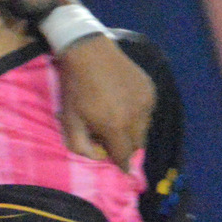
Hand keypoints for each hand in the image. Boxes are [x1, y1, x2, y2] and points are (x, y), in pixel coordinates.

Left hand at [55, 33, 154, 168]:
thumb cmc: (75, 88)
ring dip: (133, 131)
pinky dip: (138, 114)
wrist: (89, 53)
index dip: (122, 164)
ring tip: (116, 120)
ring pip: (144, 128)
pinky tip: (123, 104)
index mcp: (115, 126)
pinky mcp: (150, 89)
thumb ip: (81, 145)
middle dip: (126, 147)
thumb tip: (97, 158)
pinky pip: (148, 111)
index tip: (122, 169)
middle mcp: (136, 116)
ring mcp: (146, 102)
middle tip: (113, 141)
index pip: (124, 156)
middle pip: (137, 144)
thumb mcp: (70, 119)